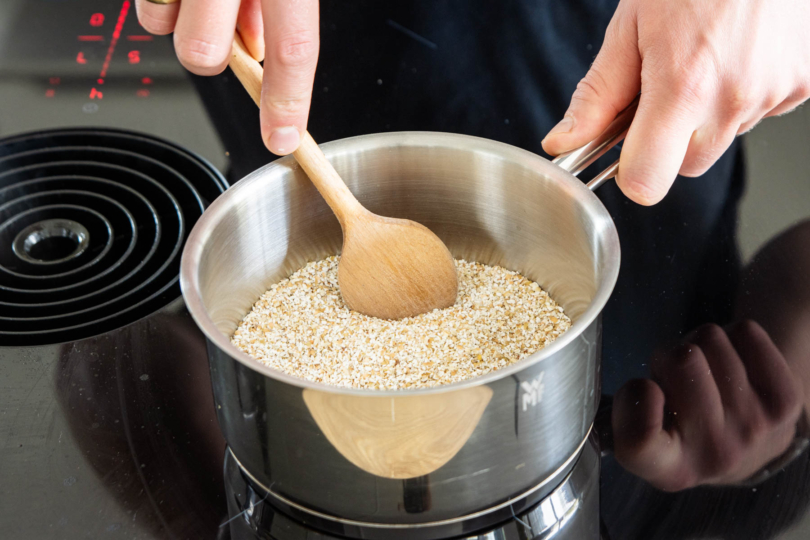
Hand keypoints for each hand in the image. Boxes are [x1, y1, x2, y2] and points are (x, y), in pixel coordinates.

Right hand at [135, 0, 318, 155]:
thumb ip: (277, 7)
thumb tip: (259, 49)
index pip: (291, 48)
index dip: (287, 100)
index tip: (283, 137)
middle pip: (205, 53)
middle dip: (212, 57)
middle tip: (225, 35)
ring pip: (162, 28)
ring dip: (181, 24)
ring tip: (202, 0)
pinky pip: (146, 8)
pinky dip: (162, 5)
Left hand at [542, 0, 809, 204]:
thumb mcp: (630, 27)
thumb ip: (598, 95)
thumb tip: (566, 142)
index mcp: (682, 87)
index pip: (647, 182)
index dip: (631, 173)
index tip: (626, 151)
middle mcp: (733, 98)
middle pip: (686, 166)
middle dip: (668, 141)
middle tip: (666, 86)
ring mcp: (774, 92)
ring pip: (722, 139)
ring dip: (707, 115)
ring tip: (705, 56)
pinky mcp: (803, 84)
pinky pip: (761, 112)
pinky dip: (743, 94)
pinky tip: (737, 53)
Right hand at [612, 321, 803, 490]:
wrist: (746, 446)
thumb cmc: (680, 430)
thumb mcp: (640, 435)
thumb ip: (630, 413)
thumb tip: (644, 390)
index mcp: (668, 469)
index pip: (639, 438)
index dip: (636, 398)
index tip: (647, 391)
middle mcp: (716, 454)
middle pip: (681, 359)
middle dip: (669, 356)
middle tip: (677, 381)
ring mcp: (756, 426)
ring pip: (709, 339)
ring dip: (700, 348)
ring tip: (705, 375)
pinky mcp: (786, 400)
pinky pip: (745, 333)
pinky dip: (734, 339)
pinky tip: (733, 366)